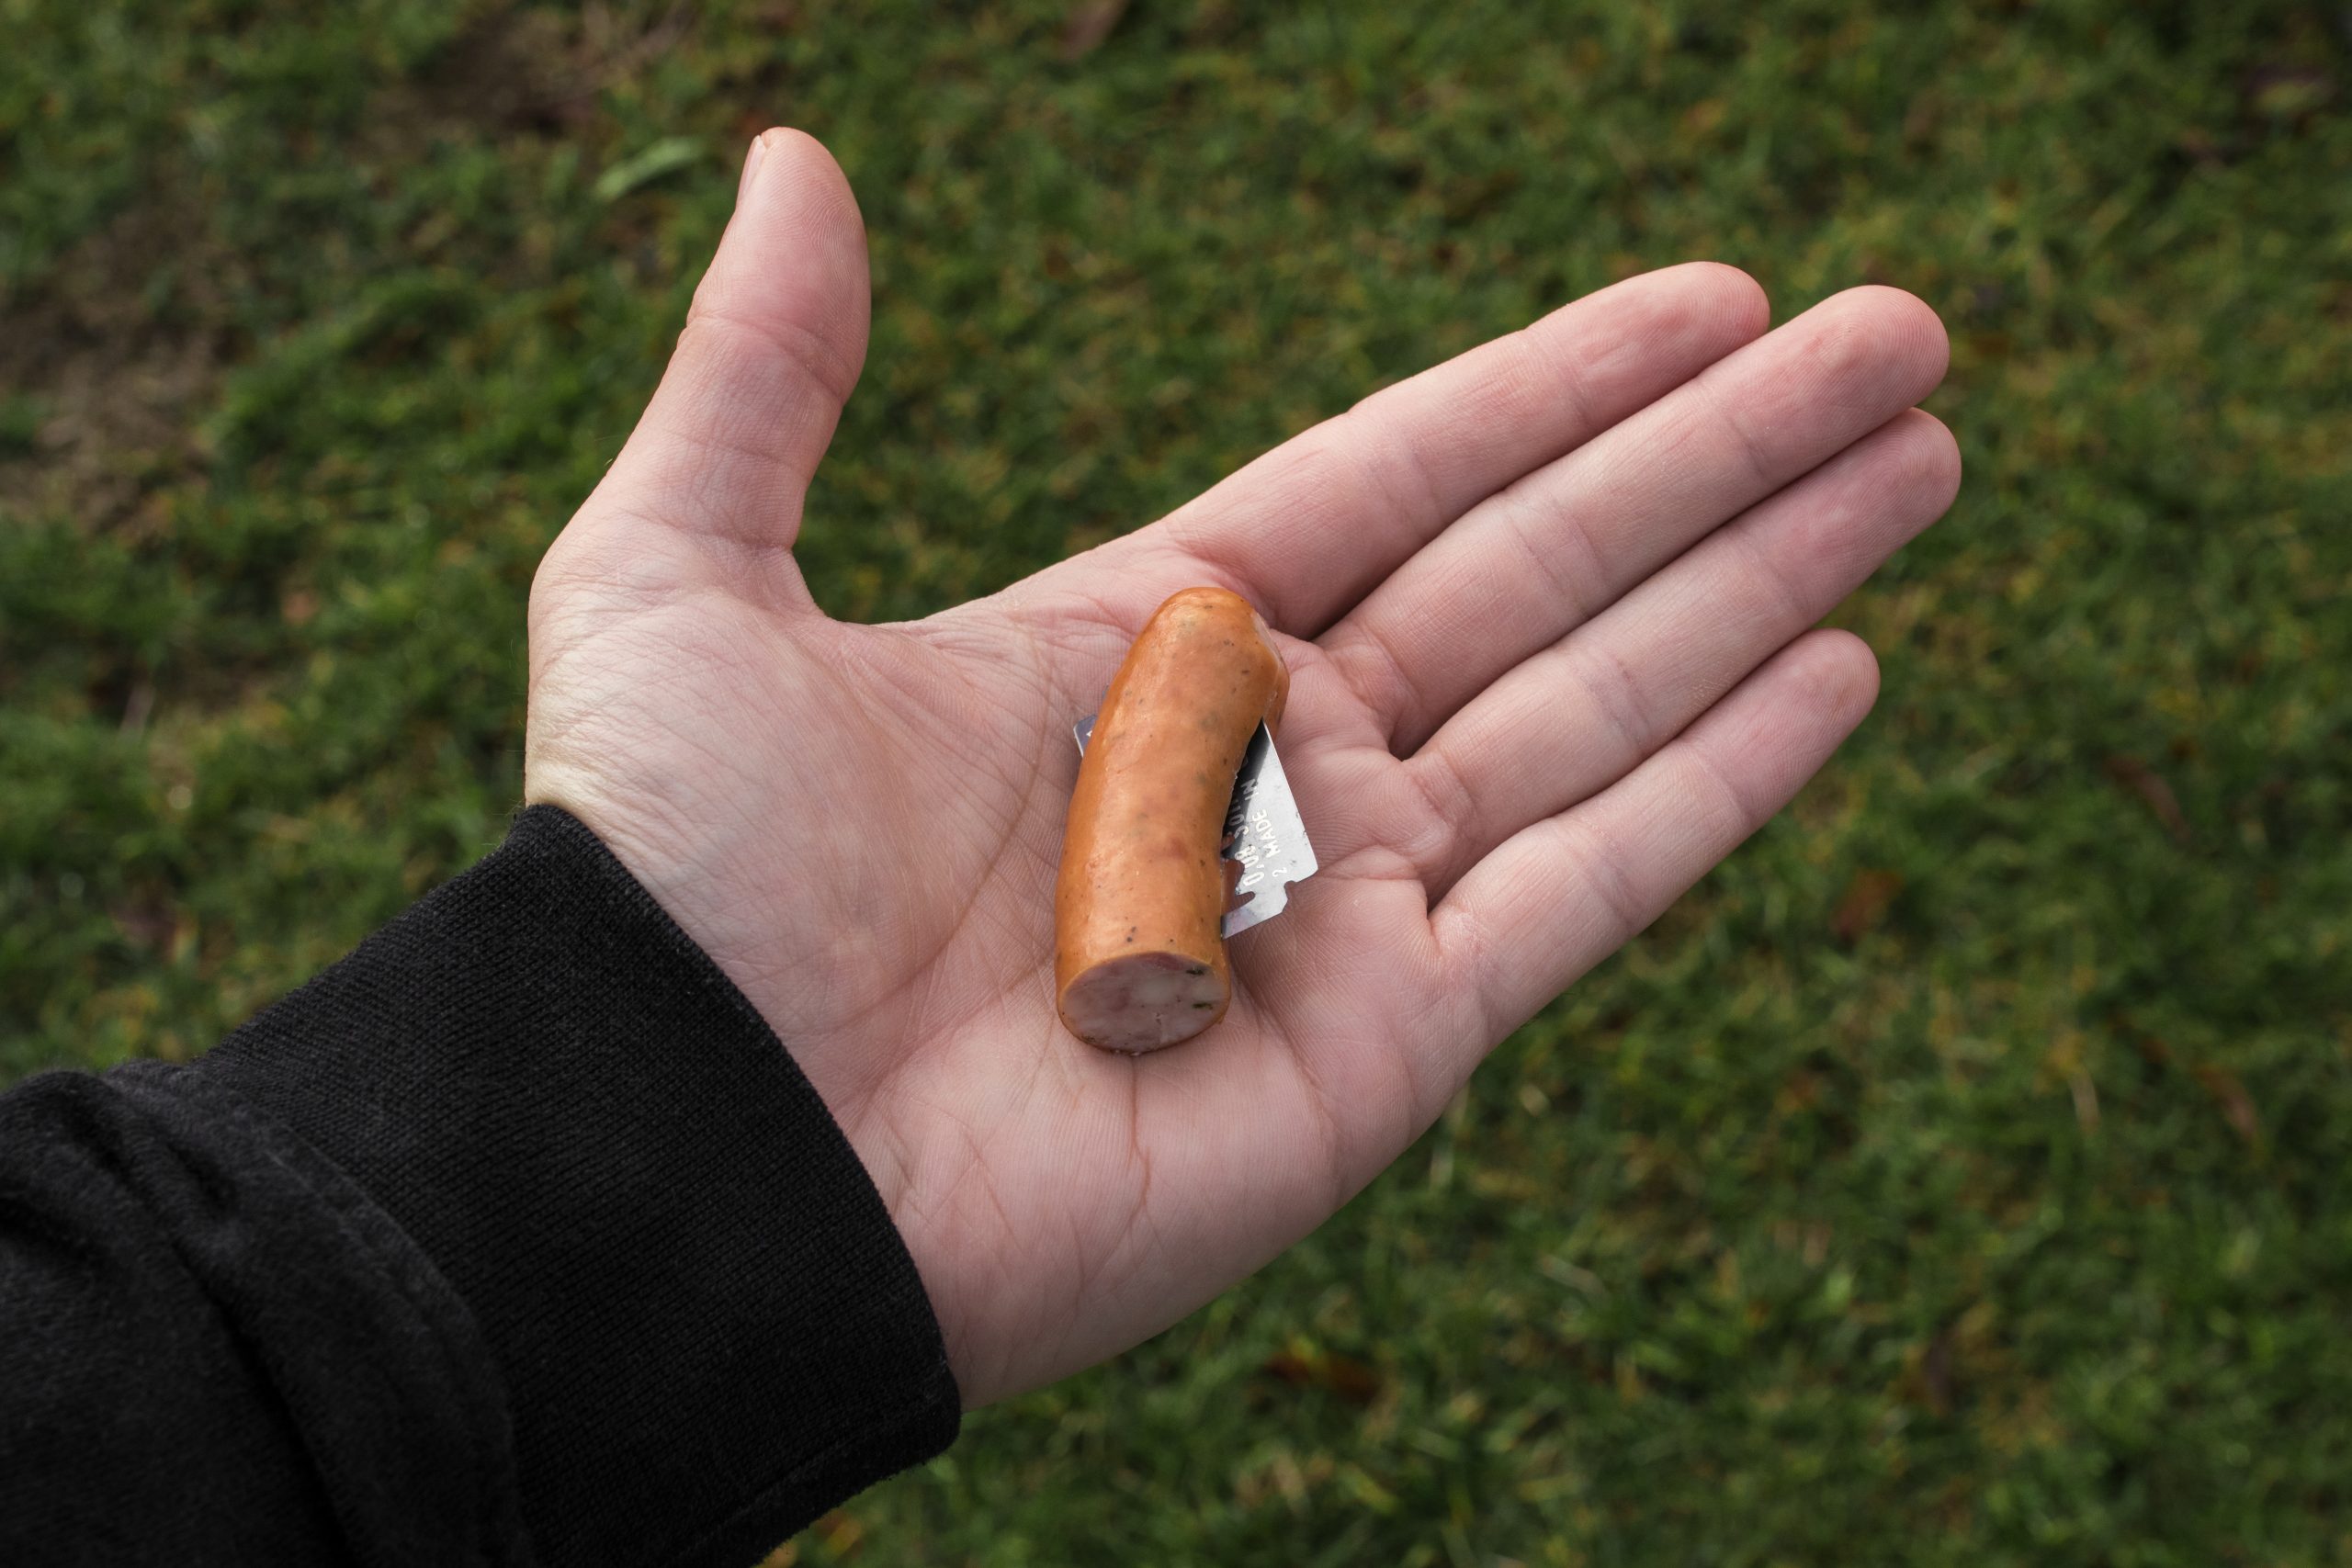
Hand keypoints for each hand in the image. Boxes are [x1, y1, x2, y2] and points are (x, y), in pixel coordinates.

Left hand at [524, 130, 1956, 1405]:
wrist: (694, 1157)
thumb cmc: (671, 877)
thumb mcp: (676, 571)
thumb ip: (768, 373)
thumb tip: (795, 159)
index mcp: (1134, 646)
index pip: (1402, 479)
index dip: (1560, 387)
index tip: (1712, 297)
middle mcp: (1263, 766)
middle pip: (1544, 569)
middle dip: (1726, 452)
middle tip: (1901, 333)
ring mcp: (1343, 907)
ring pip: (1605, 700)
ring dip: (1770, 577)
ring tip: (1920, 456)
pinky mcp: (1392, 1044)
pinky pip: (1597, 886)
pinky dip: (1728, 780)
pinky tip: (1846, 670)